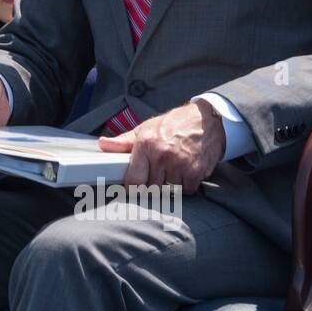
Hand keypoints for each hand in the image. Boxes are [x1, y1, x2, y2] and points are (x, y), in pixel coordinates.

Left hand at [97, 100, 225, 192]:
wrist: (208, 120)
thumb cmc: (174, 124)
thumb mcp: (146, 129)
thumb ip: (124, 141)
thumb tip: (103, 144)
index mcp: (146, 144)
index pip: (133, 180)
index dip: (133, 187)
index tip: (134, 187)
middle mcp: (162, 155)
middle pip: (150, 188)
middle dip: (152, 185)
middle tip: (157, 174)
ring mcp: (180, 164)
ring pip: (168, 191)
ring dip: (170, 185)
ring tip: (172, 170)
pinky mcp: (196, 171)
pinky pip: (186, 190)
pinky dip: (186, 185)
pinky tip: (185, 171)